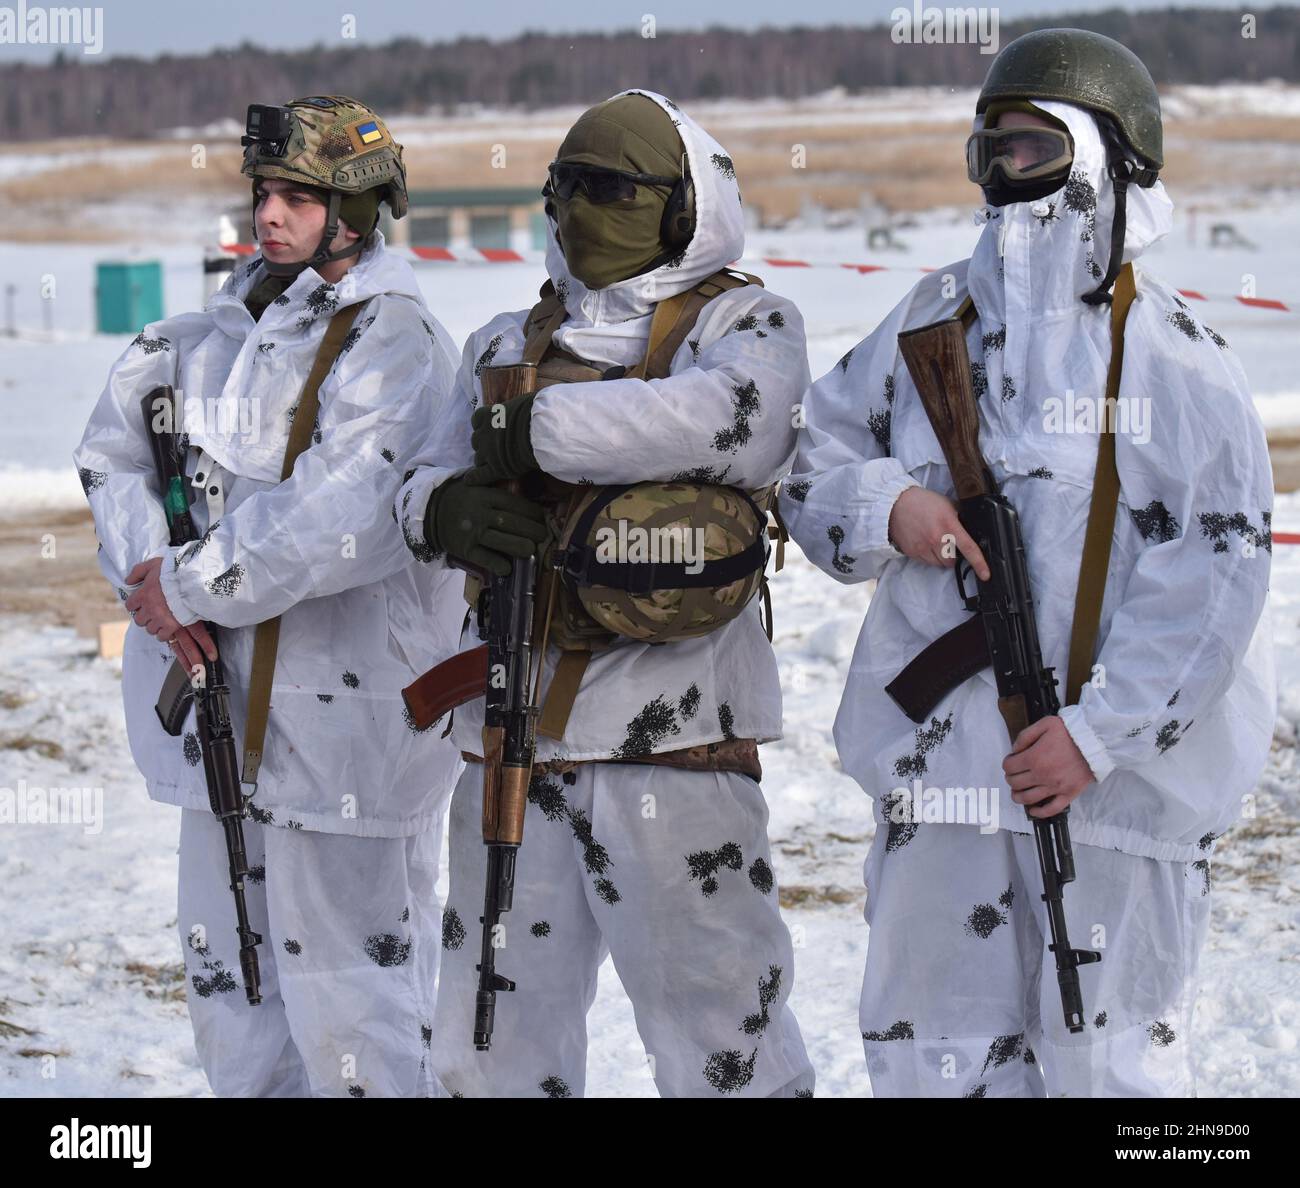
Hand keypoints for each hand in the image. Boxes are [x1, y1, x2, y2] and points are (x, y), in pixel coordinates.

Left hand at [124, 557, 216, 669]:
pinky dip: (163, 634)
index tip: (141, 603)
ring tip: (161, 620)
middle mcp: (149, 609)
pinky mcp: (172, 626)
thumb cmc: (175, 571)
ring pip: (149, 629)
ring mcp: (160, 618)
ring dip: (154, 625)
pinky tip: (167, 628)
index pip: (130, 605)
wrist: (195, 581)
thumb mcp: (153, 564)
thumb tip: (127, 582)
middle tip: (152, 612)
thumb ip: (137, 572)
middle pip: (139, 620)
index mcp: (143, 594)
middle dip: (144, 616)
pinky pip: (162, 636)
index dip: (135, 604)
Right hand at [424, 473, 548, 577]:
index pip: (514, 503)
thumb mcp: (475, 486)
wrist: (429, 512)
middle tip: (543, 536)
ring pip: (502, 540)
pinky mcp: (465, 549)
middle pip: (512, 522)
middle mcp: (480, 513)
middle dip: (532, 530)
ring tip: (531, 550)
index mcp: (485, 495)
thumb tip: (524, 491)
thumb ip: (496, 488)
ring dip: (520, 546)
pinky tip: (508, 568)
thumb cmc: (459, 498)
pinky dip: (498, 564)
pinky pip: (485, 558)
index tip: (542, 518)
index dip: (532, 512)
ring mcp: (472, 532)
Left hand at [469, 395, 536, 483]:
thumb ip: (514, 409)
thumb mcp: (522, 403)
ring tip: (494, 462)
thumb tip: (524, 407)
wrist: (540, 431)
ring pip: (478, 458)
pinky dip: (474, 478)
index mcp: (490, 415)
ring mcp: (488, 452)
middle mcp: (485, 433)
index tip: (490, 428)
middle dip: (483, 444)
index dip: (482, 426)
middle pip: (476, 441)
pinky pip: (480, 475)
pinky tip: (469, 480)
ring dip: (484, 460)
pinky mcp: (495, 468)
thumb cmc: (536, 413)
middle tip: (495, 447)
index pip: (476, 420)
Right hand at [888, 485, 989, 580]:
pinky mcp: (912, 552)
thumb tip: (970, 530)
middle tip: (948, 545)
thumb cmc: (923, 502)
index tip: (986, 574)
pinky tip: (924, 543)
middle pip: (952, 561)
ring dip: (940, 558)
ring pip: (939, 564)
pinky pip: (926, 562)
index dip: (979, 563)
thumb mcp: (947, 505)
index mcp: (949, 525)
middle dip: (953, 556)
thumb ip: (959, 519)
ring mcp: (923, 547)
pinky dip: (928, 556)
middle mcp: (936, 539)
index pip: (969, 548)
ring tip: (935, 543)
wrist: (897, 503)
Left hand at [1002, 716, 1094, 818]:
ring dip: (1018, 796)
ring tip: (1017, 792)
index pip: (1009, 767)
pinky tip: (1033, 810)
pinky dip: (1039, 812)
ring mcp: (1055, 787)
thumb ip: (1025, 736)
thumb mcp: (1044, 724)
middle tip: (1014, 775)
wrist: (1096, 741)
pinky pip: (1051, 809)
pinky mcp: (1069, 794)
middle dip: (1010, 778)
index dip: (1007, 763)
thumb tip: (1014, 750)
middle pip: (1015, 783)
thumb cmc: (1070, 731)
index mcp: (1034, 757)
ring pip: (1028, 799)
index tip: (1011, 761)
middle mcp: (1042, 775)